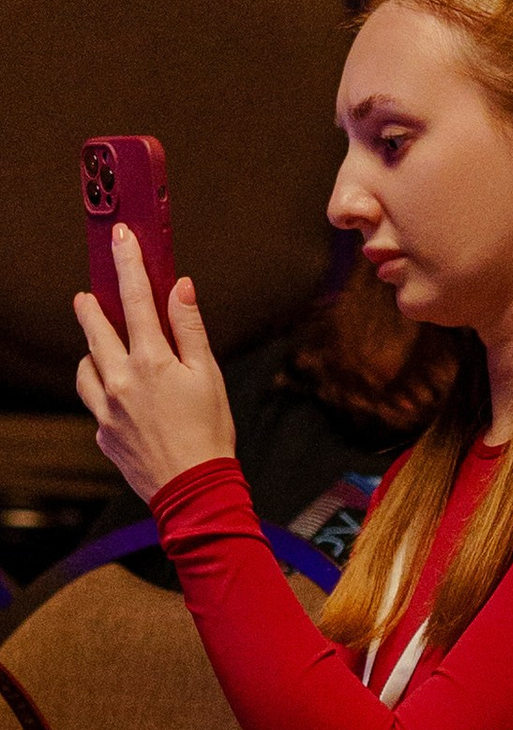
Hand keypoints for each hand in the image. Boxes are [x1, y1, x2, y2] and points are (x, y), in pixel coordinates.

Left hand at [73, 237, 233, 497]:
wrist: (195, 493)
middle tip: (87, 297)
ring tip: (103, 354)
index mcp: (151, 361)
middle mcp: (120, 380)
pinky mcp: (102, 434)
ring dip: (93, 354)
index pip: (136, 298)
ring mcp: (106, 409)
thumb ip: (190, 329)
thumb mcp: (209, 377)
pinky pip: (94, 404)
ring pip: (86, 367)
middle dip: (91, 308)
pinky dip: (101, 395)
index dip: (128, 262)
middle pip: (95, 329)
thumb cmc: (210, 435)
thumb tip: (181, 288)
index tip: (120, 237)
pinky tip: (118, 401)